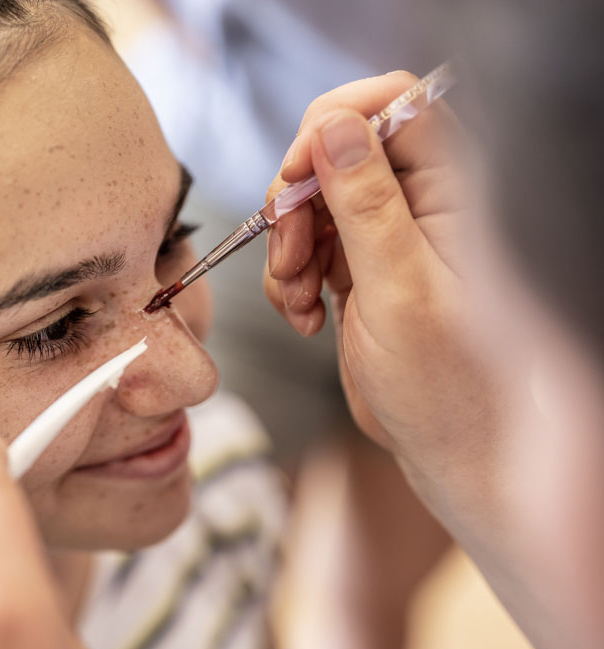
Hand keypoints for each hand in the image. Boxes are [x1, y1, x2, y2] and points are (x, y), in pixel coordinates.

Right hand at [261, 71, 499, 477]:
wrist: (444, 448)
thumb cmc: (446, 383)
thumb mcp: (399, 288)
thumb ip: (366, 203)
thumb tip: (333, 126)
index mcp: (455, 191)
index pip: (393, 107)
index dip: (333, 126)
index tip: (295, 174)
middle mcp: (421, 202)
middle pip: (334, 152)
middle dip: (297, 204)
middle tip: (290, 257)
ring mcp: (385, 233)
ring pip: (309, 201)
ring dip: (287, 250)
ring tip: (299, 302)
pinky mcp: (357, 264)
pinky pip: (301, 246)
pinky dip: (287, 280)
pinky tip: (306, 318)